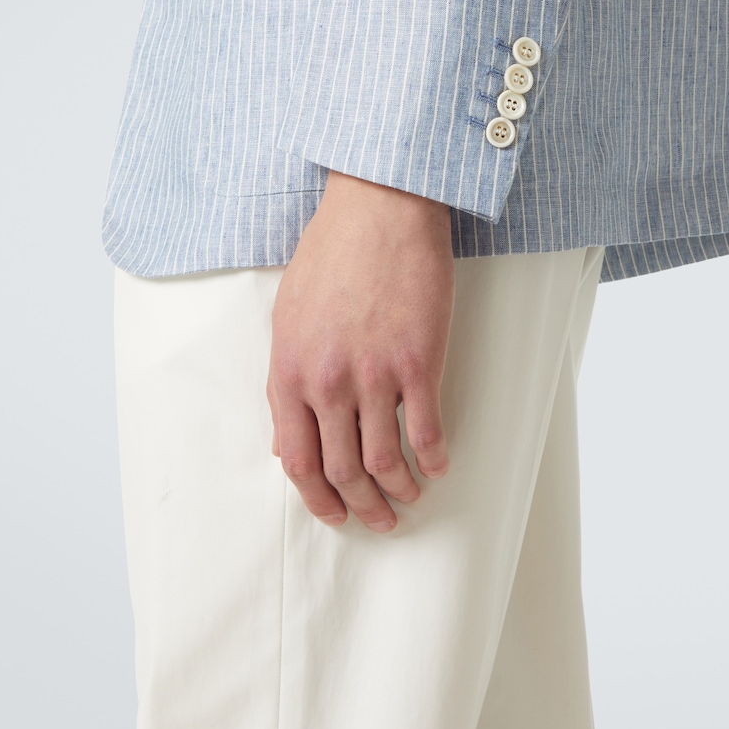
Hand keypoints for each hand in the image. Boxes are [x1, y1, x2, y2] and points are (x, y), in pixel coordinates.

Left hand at [267, 170, 454, 531]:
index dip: (317, 497)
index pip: (298, 459)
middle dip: (361, 506)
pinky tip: (439, 466)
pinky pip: (426, 431)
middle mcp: (328, 382)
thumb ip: (289, 378)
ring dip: (399, 491)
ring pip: (385, 461)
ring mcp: (374, 375)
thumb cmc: (332, 253)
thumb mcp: (289, 316)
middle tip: (378, 519)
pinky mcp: (418, 362)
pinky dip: (433, 459)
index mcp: (289, 371)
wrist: (379, 209)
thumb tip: (289, 435)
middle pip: (342, 470)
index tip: (334, 511)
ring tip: (410, 496)